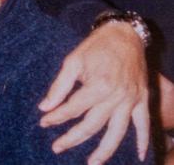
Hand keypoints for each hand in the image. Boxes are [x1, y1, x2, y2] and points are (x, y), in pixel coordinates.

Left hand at [38, 22, 148, 164]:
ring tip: (92, 163)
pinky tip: (140, 156)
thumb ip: (59, 86)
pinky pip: (144, 124)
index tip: (43, 122)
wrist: (125, 35)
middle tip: (57, 147)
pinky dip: (143, 140)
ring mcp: (131, 100)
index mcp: (98, 86)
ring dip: (104, 150)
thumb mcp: (72, 61)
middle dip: (72, 138)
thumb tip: (43, 106)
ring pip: (117, 132)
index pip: (72, 109)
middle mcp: (116, 97)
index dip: (56, 117)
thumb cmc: (96, 47)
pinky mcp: (142, 99)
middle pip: (92, 125)